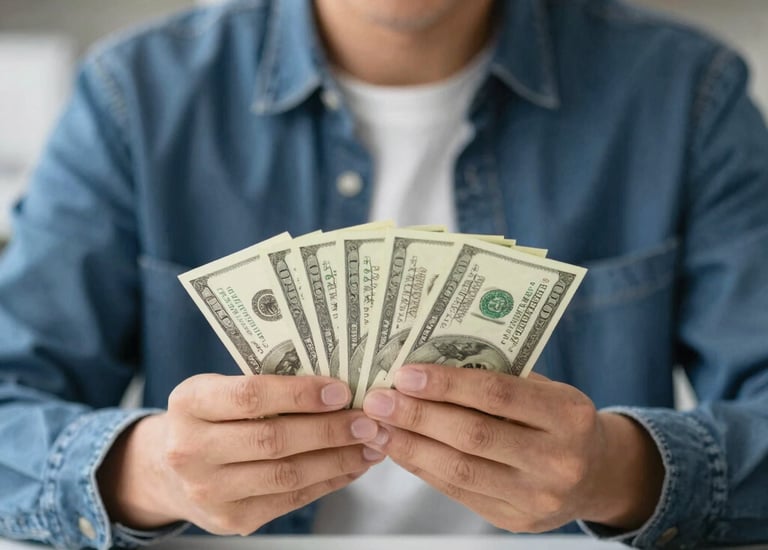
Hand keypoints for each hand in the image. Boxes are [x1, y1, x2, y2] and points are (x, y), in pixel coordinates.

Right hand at [99, 374, 384, 534]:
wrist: (169, 471)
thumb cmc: (209, 417)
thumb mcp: (219, 388)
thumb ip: (265, 383)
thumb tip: (337, 384)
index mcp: (189, 403)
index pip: (250, 396)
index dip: (300, 394)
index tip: (341, 390)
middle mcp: (191, 450)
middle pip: (274, 440)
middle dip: (330, 430)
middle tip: (368, 420)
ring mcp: (209, 491)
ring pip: (288, 475)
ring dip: (338, 459)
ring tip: (370, 443)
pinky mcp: (232, 520)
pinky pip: (292, 500)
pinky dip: (329, 481)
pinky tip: (352, 465)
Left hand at [362, 364, 663, 532]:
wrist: (595, 474)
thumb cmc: (558, 418)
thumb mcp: (545, 389)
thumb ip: (498, 377)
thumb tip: (426, 365)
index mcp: (569, 415)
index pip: (498, 395)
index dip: (447, 384)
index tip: (405, 373)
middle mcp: (558, 460)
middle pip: (473, 435)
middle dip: (417, 416)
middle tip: (378, 399)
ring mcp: (538, 497)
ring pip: (459, 470)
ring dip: (410, 445)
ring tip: (378, 425)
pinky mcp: (515, 520)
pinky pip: (458, 492)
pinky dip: (423, 467)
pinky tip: (399, 448)